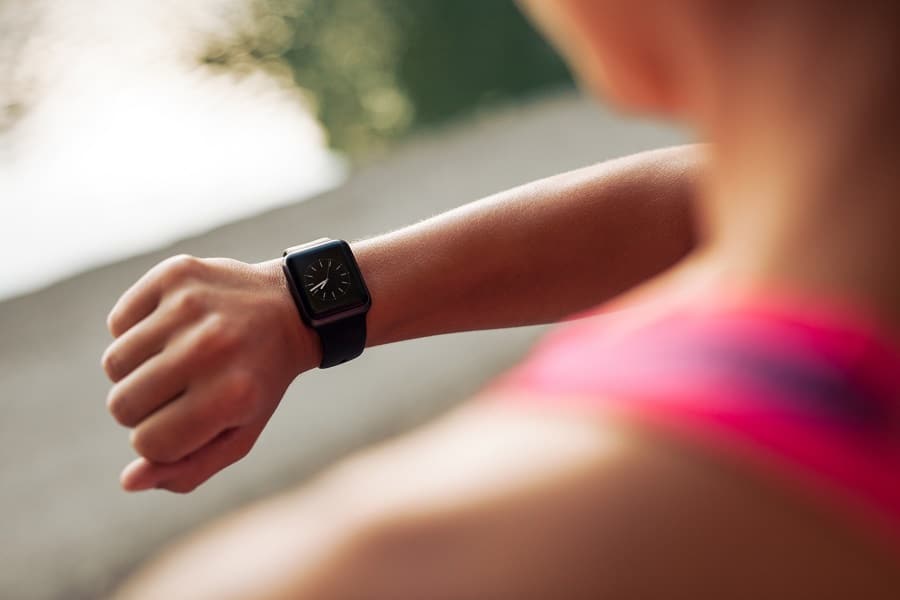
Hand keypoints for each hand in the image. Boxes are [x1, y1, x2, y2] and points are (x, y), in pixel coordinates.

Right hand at [101, 255, 318, 492]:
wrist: (291, 309)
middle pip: (123, 405)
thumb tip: (128, 481)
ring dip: (136, 370)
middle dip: (143, 408)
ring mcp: (191, 306)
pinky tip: (173, 329)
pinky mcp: (175, 274)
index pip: (148, 443)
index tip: (186, 422)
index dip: (160, 441)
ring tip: (176, 359)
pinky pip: (118, 322)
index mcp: (233, 395)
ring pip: (113, 364)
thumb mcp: (239, 433)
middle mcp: (211, 348)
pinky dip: (136, 331)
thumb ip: (188, 469)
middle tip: (180, 390)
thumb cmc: (258, 381)